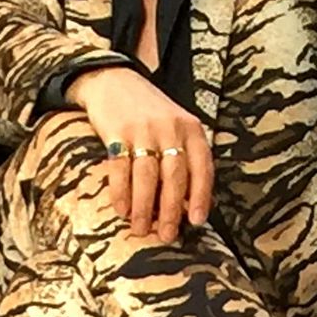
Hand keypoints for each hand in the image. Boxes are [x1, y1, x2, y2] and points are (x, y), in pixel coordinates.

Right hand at [68, 66, 212, 242]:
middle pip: (174, 175)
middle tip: (166, 235)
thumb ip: (186, 157)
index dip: (200, 196)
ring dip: (144, 206)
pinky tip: (121, 209)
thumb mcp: (177, 127)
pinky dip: (121, 192)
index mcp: (191, 129)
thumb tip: (191, 204)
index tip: (196, 221)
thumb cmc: (150, 113)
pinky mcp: (117, 131)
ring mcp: (143, 129)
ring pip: (147, 175)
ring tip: (140, 229)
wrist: (114, 80)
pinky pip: (120, 168)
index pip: (202, 167)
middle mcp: (170, 128)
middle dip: (170, 210)